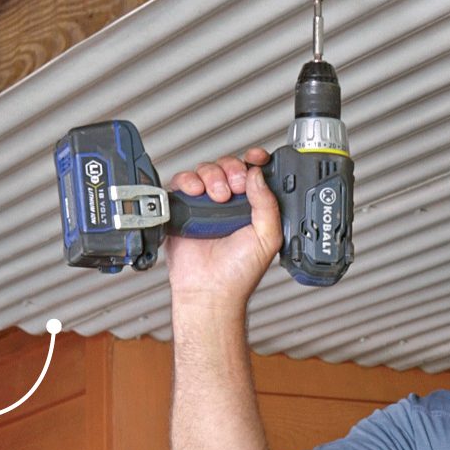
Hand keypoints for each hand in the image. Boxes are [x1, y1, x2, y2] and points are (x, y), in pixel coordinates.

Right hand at [164, 147, 282, 304]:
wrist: (210, 291)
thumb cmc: (239, 272)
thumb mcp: (267, 237)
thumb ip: (268, 204)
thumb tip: (258, 175)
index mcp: (252, 206)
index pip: (253, 172)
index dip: (255, 160)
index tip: (257, 158)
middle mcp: (229, 203)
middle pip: (228, 165)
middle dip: (232, 168)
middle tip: (235, 186)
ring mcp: (205, 205)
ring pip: (205, 170)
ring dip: (212, 175)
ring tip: (217, 196)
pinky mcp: (183, 210)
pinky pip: (181, 183)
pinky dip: (188, 181)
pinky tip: (196, 192)